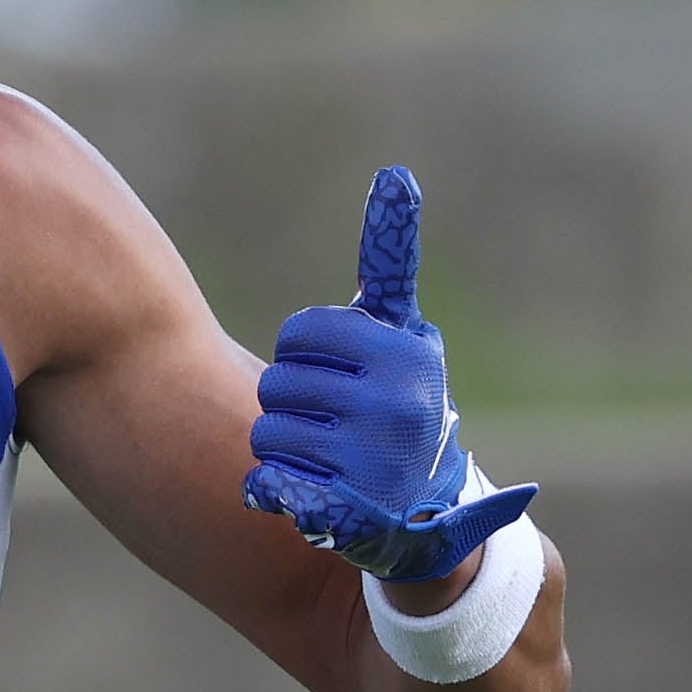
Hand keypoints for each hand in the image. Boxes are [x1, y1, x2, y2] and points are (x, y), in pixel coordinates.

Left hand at [242, 165, 535, 582]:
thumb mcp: (402, 338)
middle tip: (333, 421)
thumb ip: (391, 268)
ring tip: (329, 456)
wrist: (428, 516)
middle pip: (277, 383)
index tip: (340, 371)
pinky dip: (272, 488)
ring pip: (266, 432)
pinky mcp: (344, 513)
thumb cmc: (400, 406)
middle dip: (294, 401)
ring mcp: (372, 463)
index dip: (306, 352)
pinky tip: (308, 491)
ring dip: (285, 445)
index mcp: (405, 354)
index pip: (300, 333)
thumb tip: (396, 174)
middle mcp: (396, 406)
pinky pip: (264, 482)